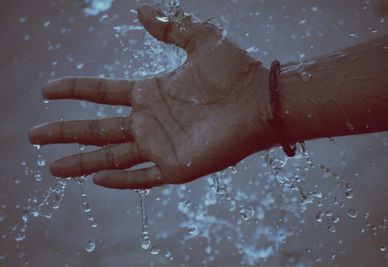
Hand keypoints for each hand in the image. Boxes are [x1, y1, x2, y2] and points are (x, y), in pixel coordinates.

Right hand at [28, 4, 273, 188]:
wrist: (263, 102)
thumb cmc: (236, 72)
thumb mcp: (199, 40)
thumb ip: (170, 26)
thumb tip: (140, 10)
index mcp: (151, 93)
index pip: (102, 93)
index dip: (74, 90)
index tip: (47, 90)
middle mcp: (151, 121)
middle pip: (98, 128)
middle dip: (65, 132)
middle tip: (34, 135)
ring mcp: (162, 146)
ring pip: (112, 156)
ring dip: (81, 161)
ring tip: (51, 166)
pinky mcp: (177, 167)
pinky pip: (143, 177)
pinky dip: (120, 180)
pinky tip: (97, 180)